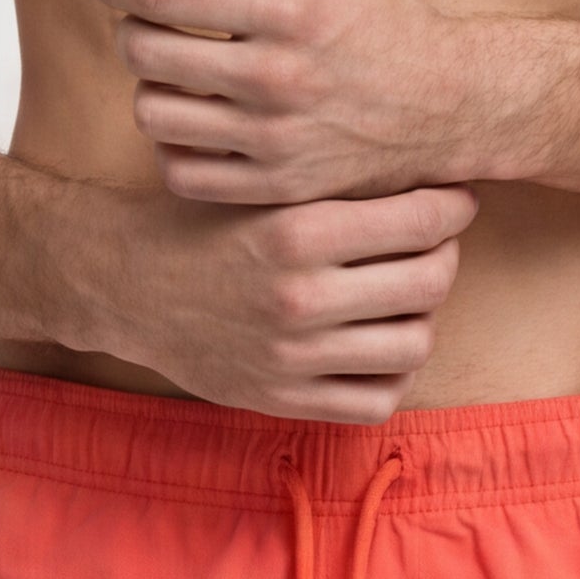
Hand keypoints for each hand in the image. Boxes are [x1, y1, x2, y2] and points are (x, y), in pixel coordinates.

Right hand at [81, 179, 477, 423]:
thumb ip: (336, 187)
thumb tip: (431, 178)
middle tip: (437, 244)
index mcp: (295, 232)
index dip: (453, 206)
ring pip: (414, 345)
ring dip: (423, 318)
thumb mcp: (263, 190)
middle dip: (445, 256)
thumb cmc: (201, 225)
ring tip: (408, 298)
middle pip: (430, 282)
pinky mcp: (282, 400)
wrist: (124, 285)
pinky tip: (379, 346)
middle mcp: (298, 297)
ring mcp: (292, 357)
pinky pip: (376, 400)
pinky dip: (392, 374)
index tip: (455, 200)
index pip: (421, 220)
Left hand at [85, 0, 515, 203]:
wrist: (446, 104)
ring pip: (153, 114)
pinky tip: (192, 116)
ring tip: (170, 69)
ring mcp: (275, 141)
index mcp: (288, 11)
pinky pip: (181, 171)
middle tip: (142, 19)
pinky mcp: (276, 187)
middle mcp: (278, 79)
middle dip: (128, 27)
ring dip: (147, 84)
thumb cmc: (378, 16)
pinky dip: (170, 141)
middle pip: (146, 53)